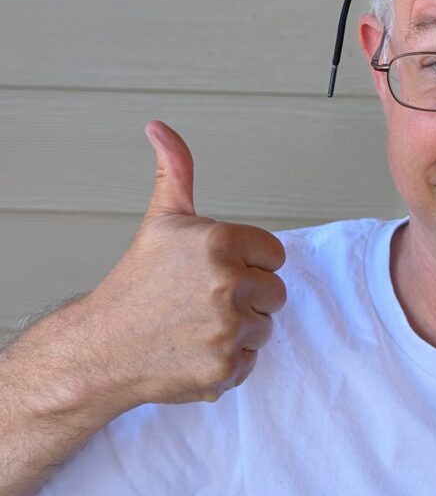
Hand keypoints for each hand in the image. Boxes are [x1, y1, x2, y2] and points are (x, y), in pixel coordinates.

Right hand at [80, 121, 286, 407]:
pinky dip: (230, 361)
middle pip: (275, 292)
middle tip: (203, 300)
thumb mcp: (162, 219)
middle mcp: (228, 284)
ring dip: (240, 329)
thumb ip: (176, 170)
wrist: (101, 348)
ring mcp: (228, 328)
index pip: (274, 254)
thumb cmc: (135, 284)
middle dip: (247, 296)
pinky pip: (252, 360)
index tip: (216, 271)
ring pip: (266, 326)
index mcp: (221, 242)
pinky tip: (196, 350)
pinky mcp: (225, 367)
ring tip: (198, 324)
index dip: (248, 263)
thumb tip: (159, 127)